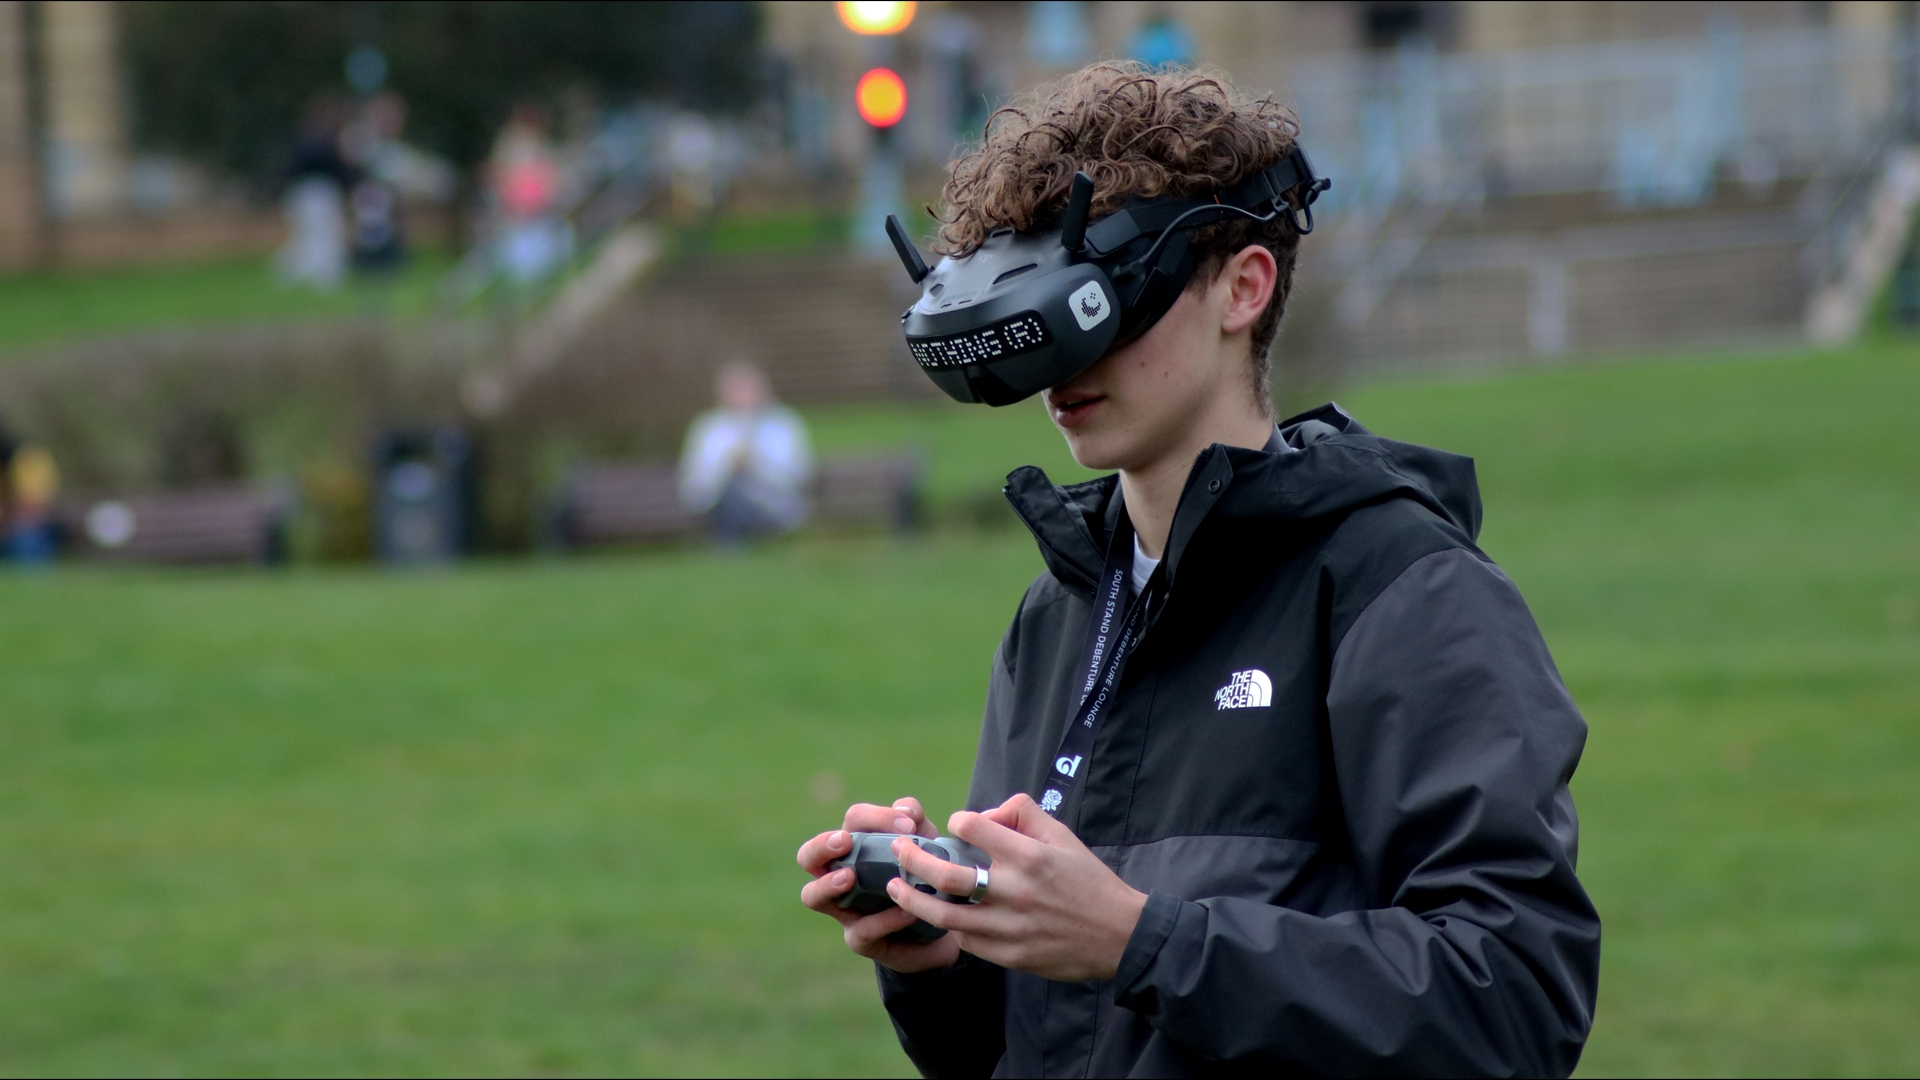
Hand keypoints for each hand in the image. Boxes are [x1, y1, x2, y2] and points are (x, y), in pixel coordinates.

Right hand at [796, 797, 960, 973]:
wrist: (948, 922)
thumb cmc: (926, 875)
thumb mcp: (927, 843)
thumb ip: (916, 819)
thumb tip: (904, 811)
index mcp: (857, 846)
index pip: (853, 821)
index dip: (876, 817)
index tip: (908, 827)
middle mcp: (841, 873)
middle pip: (808, 856)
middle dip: (821, 846)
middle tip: (845, 841)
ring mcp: (845, 908)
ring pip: (812, 896)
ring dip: (827, 884)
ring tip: (849, 878)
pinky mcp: (861, 938)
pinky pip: (862, 930)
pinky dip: (884, 919)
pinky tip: (906, 912)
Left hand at [887, 793, 1147, 982]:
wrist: (1118, 935)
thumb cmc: (1088, 880)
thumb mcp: (1063, 835)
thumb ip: (1024, 813)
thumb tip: (987, 813)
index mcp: (1029, 856)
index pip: (972, 827)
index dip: (958, 822)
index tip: (955, 826)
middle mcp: (1014, 892)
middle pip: (946, 875)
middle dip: (913, 860)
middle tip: (897, 851)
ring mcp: (1009, 928)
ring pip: (945, 914)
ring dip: (913, 900)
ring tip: (896, 888)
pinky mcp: (1009, 956)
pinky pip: (966, 940)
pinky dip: (948, 926)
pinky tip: (938, 916)